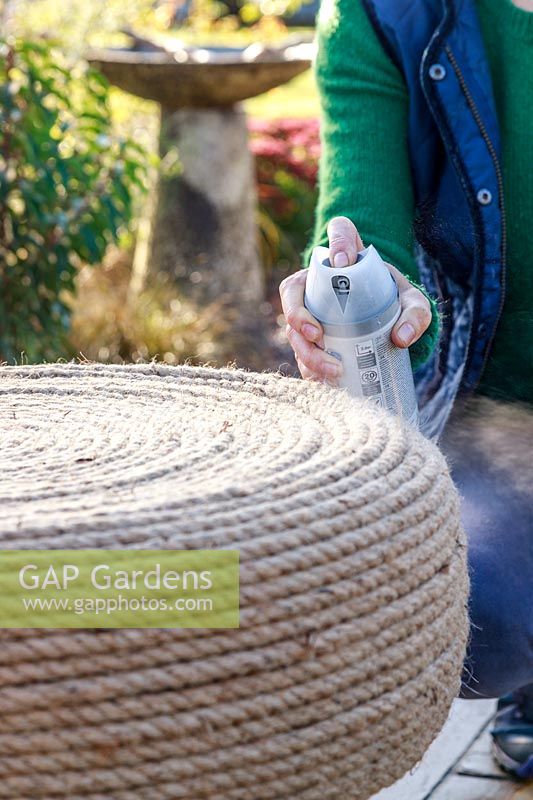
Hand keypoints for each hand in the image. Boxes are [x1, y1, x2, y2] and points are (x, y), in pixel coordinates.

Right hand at [279, 216, 431, 381]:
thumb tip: (400, 338)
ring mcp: (308, 311)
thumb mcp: (412, 305)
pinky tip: (326, 382)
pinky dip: (310, 369)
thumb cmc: (396, 304)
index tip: (344, 262)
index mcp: (346, 260)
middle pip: (293, 289)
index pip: (340, 232)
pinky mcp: (308, 339)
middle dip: (297, 314)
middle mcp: (318, 282)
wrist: (388, 322)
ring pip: (292, 328)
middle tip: (317, 335)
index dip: (337, 242)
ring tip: (332, 370)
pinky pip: (300, 353)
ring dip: (306, 351)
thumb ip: (416, 315)